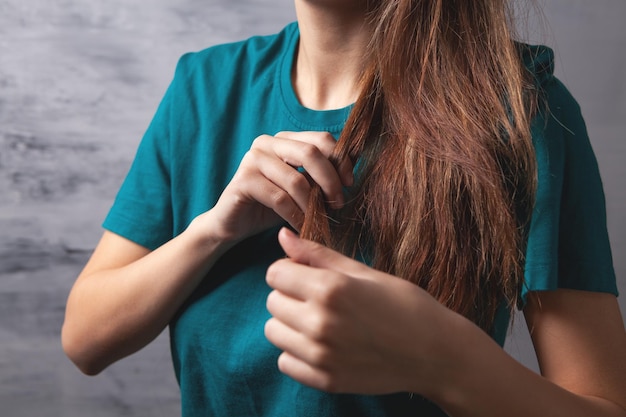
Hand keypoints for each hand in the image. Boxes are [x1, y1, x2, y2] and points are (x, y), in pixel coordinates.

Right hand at [200, 131, 352, 244]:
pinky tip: (301, 227)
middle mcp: (267, 142)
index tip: (350, 184)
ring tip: (319, 220)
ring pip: (296, 180)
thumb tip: (354, 162)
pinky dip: (295, 216)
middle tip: (338, 203)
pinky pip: (279, 199)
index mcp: (284, 138)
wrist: (234, 224)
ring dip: (313, 205)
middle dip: (330, 181)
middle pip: (311, 153)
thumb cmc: (272, 206)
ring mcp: (252, 159)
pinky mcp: (243, 181)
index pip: (321, 139)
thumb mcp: (303, 187)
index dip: (341, 160)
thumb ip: (322, 173)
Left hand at [265, 228, 465, 395]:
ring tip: (320, 321)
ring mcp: (321, 356)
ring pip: (274, 332)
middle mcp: (320, 323)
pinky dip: (297, 353)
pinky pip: (285, 362)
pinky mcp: (325, 381)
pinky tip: (323, 345)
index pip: (275, 273)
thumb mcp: (362, 272)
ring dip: (290, 324)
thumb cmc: (404, 303)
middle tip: (319, 298)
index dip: (289, 270)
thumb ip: (317, 255)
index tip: (308, 275)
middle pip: (272, 302)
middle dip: (289, 295)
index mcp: (330, 289)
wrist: (435, 352)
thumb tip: (282, 236)